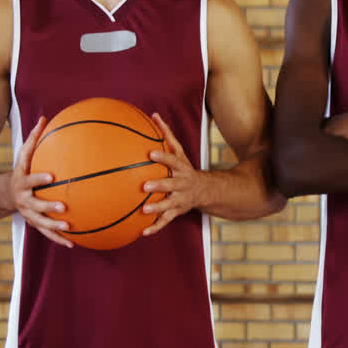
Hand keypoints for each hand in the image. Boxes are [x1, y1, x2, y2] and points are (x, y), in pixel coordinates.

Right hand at [9, 116, 72, 247]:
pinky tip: (73, 244)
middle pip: (34, 205)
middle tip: (63, 207)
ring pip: (40, 222)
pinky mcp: (34, 223)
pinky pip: (46, 233)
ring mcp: (28, 213)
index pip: (29, 179)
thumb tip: (44, 117)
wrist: (2, 194)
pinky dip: (58, 239)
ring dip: (54, 227)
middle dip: (47, 207)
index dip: (38, 178)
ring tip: (70, 227)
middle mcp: (23, 200)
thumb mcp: (23, 155)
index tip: (51, 176)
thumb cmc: (20, 170)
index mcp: (21, 182)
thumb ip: (33, 138)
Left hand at [141, 113, 204, 236]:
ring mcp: (180, 199)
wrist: (204, 190)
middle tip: (145, 186)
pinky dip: (155, 227)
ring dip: (158, 208)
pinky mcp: (177, 212)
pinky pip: (166, 221)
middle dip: (160, 186)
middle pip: (172, 184)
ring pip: (169, 205)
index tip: (150, 154)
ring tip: (144, 210)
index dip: (163, 158)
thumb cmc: (184, 168)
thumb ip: (167, 134)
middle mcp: (182, 184)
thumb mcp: (180, 151)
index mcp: (181, 169)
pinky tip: (142, 232)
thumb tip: (154, 114)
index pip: (173, 161)